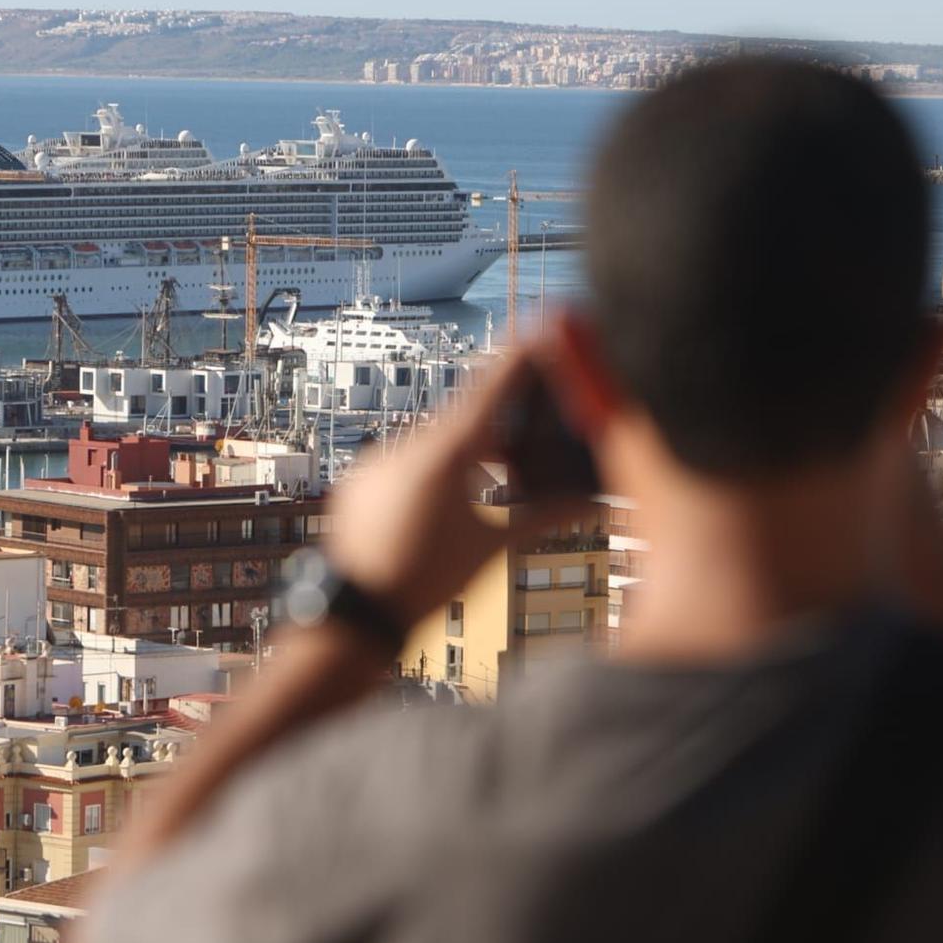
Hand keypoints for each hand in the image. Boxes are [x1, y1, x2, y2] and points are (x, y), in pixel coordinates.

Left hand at [325, 353, 589, 626]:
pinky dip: (436, 467)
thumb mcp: (489, 548)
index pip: (493, 389)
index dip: (521, 357)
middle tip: (537, 414)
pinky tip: (454, 492)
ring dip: (470, 450)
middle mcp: (407, 445)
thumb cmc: (423, 581)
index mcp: (445, 453)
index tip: (543, 328)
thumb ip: (540, 516)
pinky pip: (407, 459)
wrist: (352, 615)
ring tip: (502, 468)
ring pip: (437, 440)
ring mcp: (379, 461)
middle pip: (468, 416)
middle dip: (505, 418)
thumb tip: (590, 501)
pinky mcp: (361, 480)